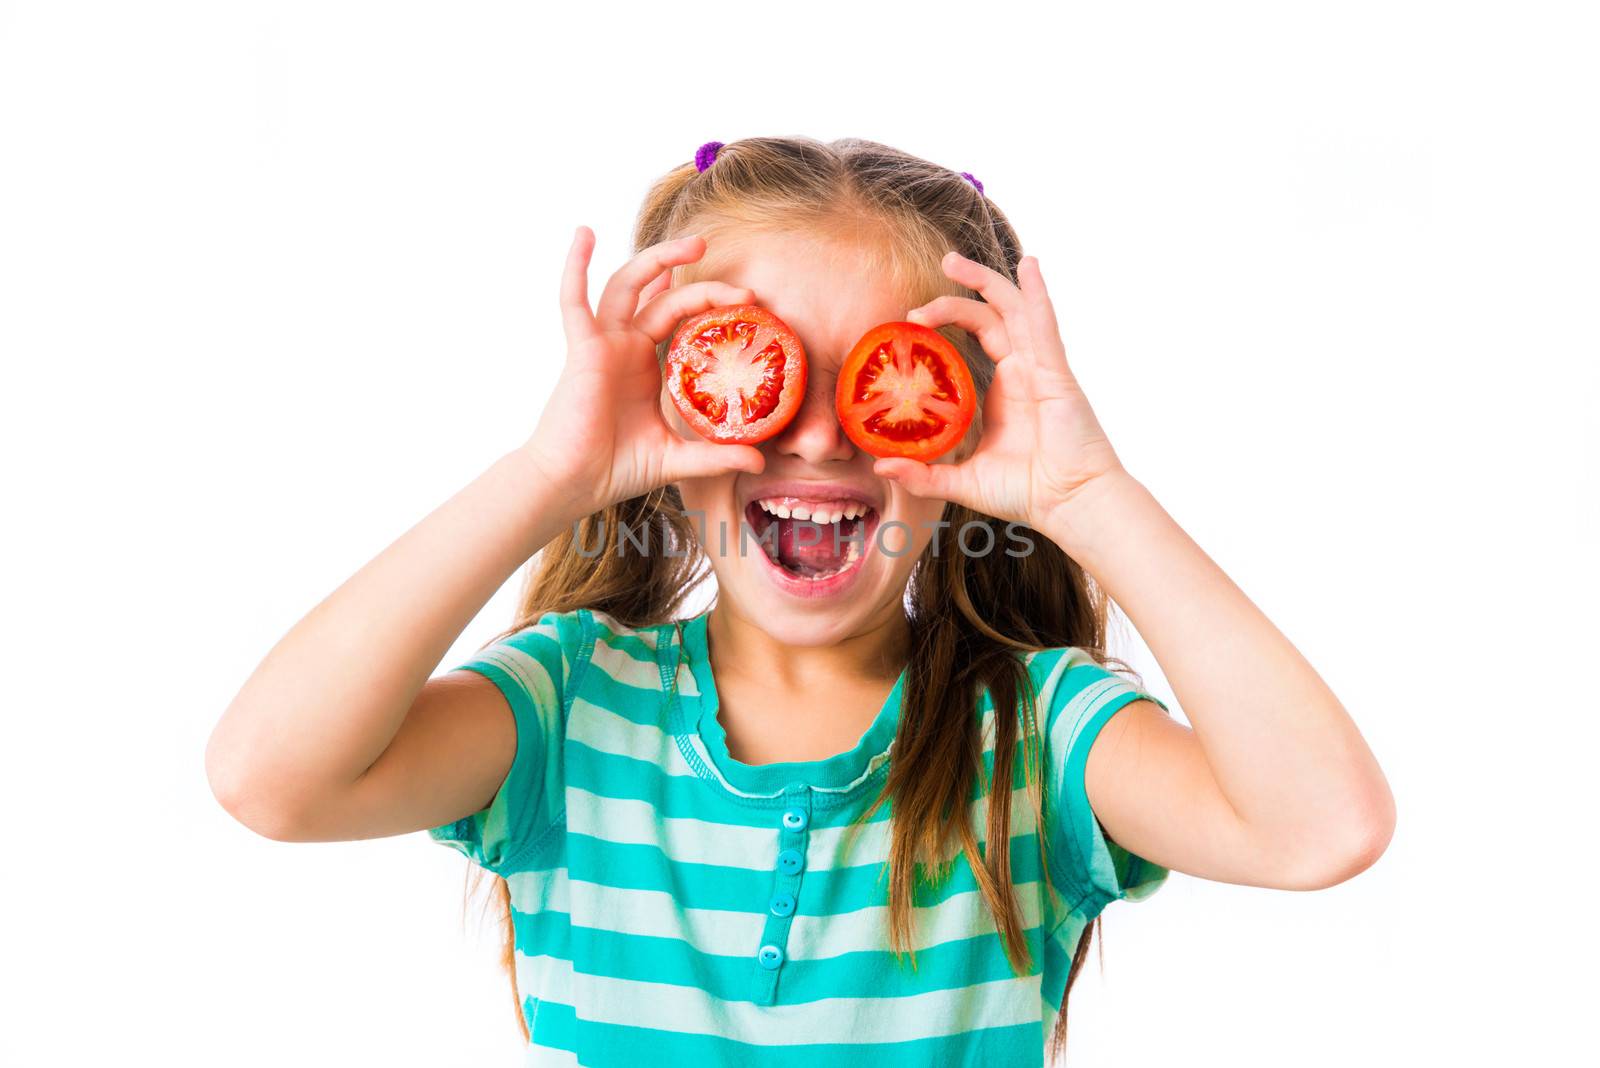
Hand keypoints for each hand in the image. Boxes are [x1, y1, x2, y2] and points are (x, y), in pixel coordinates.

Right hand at [520, 227, 765, 512]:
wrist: (574, 484)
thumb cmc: (615, 469)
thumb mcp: (676, 458)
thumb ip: (715, 455)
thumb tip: (760, 459)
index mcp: (646, 364)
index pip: (680, 317)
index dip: (709, 303)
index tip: (747, 302)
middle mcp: (625, 346)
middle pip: (661, 295)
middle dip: (694, 276)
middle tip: (733, 273)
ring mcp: (603, 344)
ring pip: (627, 285)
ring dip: (656, 259)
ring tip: (693, 244)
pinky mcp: (582, 349)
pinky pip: (573, 300)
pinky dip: (576, 266)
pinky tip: (585, 235)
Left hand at [877, 251, 1130, 539]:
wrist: (1069, 504)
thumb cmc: (1026, 492)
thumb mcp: (963, 481)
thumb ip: (922, 473)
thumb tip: (879, 464)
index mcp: (1002, 390)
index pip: (974, 339)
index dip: (947, 321)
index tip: (912, 320)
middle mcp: (1021, 371)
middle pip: (991, 314)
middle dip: (965, 287)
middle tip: (939, 266)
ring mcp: (1039, 368)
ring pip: (1011, 309)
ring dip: (985, 280)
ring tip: (953, 261)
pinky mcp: (1055, 373)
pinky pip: (1044, 325)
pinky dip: (1037, 293)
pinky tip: (1030, 265)